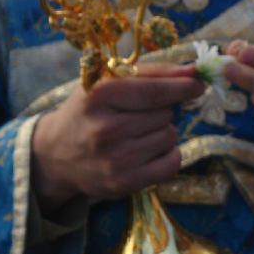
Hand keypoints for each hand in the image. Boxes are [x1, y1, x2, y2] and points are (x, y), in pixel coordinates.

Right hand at [31, 63, 203, 210]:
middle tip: (139, 115)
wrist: (55, 154)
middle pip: (166, 114)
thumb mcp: (109, 82)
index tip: (198, 84)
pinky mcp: (124, 183)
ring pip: (170, 136)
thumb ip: (153, 73)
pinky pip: (172, 163)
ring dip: (162, 132)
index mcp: (100, 96)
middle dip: (162, 110)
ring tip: (137, 133)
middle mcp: (106, 128)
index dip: (183, 86)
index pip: (156, 91)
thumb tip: (195, 71)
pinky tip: (148, 151)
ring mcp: (115, 159)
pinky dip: (168, 154)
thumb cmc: (90, 111)